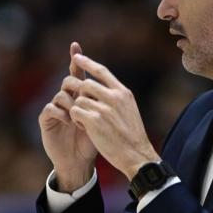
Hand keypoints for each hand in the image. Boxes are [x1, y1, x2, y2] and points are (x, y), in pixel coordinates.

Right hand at [38, 42, 97, 191]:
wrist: (80, 162)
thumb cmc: (93, 141)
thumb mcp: (101, 119)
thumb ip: (103, 102)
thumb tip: (113, 85)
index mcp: (80, 96)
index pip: (77, 73)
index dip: (76, 59)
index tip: (76, 45)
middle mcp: (66, 99)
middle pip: (68, 81)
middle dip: (77, 87)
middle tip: (85, 97)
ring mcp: (55, 109)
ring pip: (60, 94)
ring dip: (72, 104)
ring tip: (80, 118)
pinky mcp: (46, 121)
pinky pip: (51, 108)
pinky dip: (62, 114)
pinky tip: (70, 122)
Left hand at [66, 53, 158, 178]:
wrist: (136, 156)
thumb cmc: (132, 136)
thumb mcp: (130, 110)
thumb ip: (117, 98)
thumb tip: (104, 87)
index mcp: (123, 93)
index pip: (102, 71)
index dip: (87, 62)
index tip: (76, 57)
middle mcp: (114, 97)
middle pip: (86, 84)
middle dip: (77, 93)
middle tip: (77, 103)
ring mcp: (104, 108)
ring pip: (79, 99)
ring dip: (78, 109)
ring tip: (85, 121)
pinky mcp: (94, 121)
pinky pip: (75, 111)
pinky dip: (75, 118)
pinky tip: (83, 127)